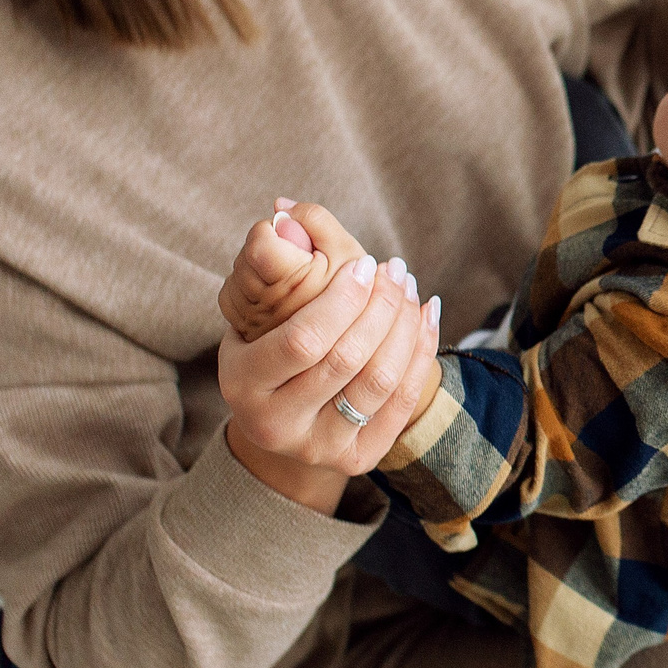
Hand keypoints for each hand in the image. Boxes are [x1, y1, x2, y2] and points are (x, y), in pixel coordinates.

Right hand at [217, 201, 442, 513]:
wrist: (282, 421)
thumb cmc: (269, 348)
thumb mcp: (257, 312)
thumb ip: (276, 259)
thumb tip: (285, 209)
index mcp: (243, 384)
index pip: (303, 340)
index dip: (341, 299)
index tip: (364, 264)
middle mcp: (277, 425)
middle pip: (347, 360)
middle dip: (380, 307)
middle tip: (395, 270)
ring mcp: (319, 448)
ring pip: (379, 382)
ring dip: (404, 326)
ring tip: (409, 288)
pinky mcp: (359, 457)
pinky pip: (402, 401)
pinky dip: (420, 351)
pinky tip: (424, 314)